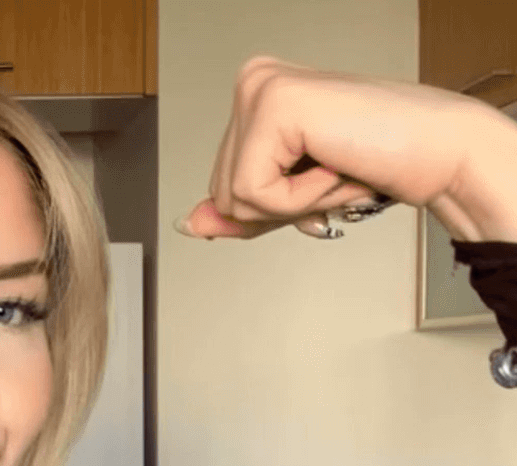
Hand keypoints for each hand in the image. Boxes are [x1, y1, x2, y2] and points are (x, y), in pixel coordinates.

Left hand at [176, 56, 516, 242]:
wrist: (434, 152)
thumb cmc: (376, 163)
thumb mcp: (289, 199)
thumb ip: (239, 212)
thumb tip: (189, 224)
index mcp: (254, 97)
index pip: (220, 188)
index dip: (268, 207)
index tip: (316, 178)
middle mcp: (252, 83)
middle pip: (221, 195)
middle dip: (278, 207)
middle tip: (329, 173)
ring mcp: (260, 88)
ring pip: (234, 199)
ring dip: (294, 204)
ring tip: (333, 167)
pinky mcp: (273, 105)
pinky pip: (256, 194)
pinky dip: (300, 199)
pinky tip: (334, 163)